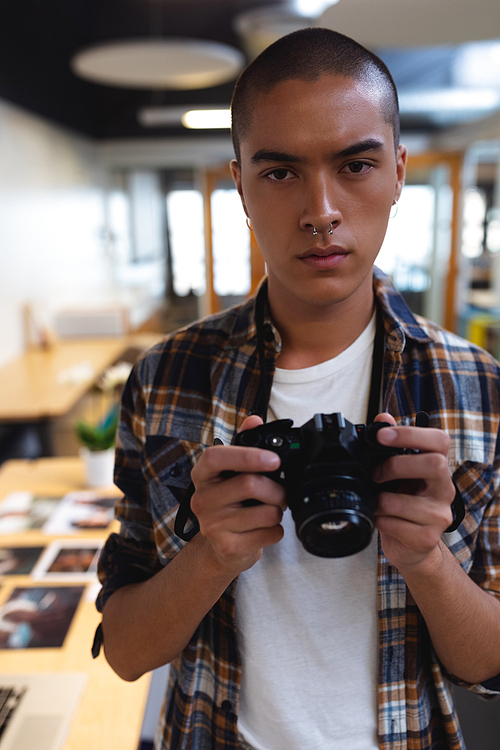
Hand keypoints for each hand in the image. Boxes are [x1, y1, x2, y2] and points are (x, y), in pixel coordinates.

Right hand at [190, 416, 286, 575]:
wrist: (223, 548)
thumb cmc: (230, 503)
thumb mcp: (233, 473)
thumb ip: (244, 444)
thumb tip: (254, 420)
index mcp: (202, 475)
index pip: (215, 457)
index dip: (247, 455)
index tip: (274, 459)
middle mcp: (202, 499)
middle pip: (249, 484)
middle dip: (276, 488)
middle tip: (281, 492)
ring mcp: (212, 525)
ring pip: (265, 512)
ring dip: (278, 510)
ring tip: (271, 510)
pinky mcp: (228, 547)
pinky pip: (269, 533)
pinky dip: (276, 530)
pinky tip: (265, 529)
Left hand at [372, 413, 454, 571]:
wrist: (412, 546)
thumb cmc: (405, 505)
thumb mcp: (398, 474)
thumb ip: (392, 445)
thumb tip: (383, 418)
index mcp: (437, 468)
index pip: (440, 440)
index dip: (411, 433)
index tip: (382, 435)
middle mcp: (444, 489)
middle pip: (435, 465)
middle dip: (398, 465)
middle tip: (377, 474)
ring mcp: (439, 515)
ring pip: (409, 502)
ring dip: (382, 500)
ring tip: (376, 502)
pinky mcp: (427, 537)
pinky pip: (397, 525)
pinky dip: (380, 521)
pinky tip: (379, 519)